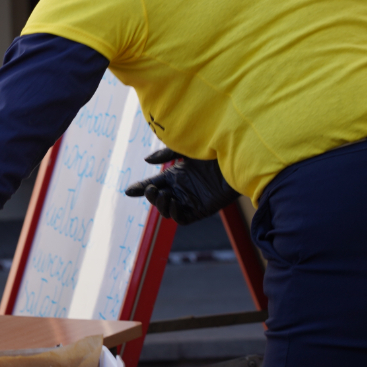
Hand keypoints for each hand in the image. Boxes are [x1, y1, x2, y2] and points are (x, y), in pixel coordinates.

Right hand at [125, 151, 239, 224]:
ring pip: (167, 210)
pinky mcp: (202, 210)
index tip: (129, 191)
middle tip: (151, 189)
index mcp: (175, 175)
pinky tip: (173, 202)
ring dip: (160, 205)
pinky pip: (183, 218)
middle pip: (157, 198)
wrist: (238, 159)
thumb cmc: (214, 150)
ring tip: (163, 195)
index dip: (140, 188)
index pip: (153, 184)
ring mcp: (191, 200)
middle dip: (150, 196)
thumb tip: (146, 161)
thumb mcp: (186, 148)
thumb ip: (165, 155)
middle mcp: (181, 189)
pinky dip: (173, 214)